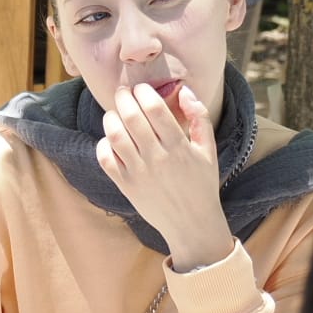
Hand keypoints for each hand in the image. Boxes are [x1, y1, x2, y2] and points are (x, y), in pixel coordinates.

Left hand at [95, 83, 232, 270]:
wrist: (191, 223)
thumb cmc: (202, 183)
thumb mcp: (208, 150)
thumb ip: (199, 117)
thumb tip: (184, 90)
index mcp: (179, 147)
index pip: (155, 109)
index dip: (144, 93)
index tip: (141, 88)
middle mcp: (157, 158)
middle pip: (132, 118)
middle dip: (124, 98)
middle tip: (123, 92)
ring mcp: (138, 173)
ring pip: (115, 136)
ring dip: (111, 118)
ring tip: (115, 113)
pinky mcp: (125, 185)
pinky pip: (106, 159)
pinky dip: (103, 144)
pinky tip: (110, 139)